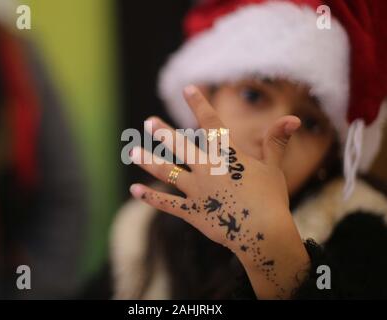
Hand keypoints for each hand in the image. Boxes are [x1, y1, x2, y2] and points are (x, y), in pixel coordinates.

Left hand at [129, 85, 309, 298]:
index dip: (200, 104)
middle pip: (181, 147)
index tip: (189, 88)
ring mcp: (197, 191)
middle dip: (163, 133)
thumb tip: (293, 118)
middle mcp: (207, 169)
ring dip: (149, 161)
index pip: (212, 124)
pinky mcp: (192, 212)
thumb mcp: (274, 167)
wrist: (264, 233)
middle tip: (148, 122)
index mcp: (227, 156)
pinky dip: (150, 197)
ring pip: (167, 172)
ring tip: (132, 151)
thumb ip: (277, 141)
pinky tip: (134, 189)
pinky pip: (167, 204)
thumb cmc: (272, 199)